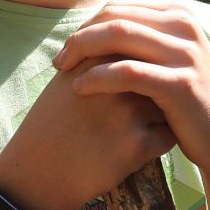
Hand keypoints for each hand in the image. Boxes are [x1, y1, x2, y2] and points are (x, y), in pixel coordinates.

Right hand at [0, 53, 176, 209]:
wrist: (39, 170)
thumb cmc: (55, 121)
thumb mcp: (70, 76)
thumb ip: (101, 54)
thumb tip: (136, 38)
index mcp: (100, 60)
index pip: (143, 49)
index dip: (145, 65)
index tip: (134, 82)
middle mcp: (116, 82)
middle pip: (160, 73)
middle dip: (159, 85)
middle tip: (143, 103)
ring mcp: (129, 113)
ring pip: (170, 104)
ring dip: (164, 113)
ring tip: (140, 125)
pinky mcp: (138, 145)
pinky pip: (168, 135)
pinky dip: (160, 140)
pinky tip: (139, 144)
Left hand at [52, 0, 209, 174]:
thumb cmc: (187, 104)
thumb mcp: (170, 61)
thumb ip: (142, 40)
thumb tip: (94, 26)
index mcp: (179, 15)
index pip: (118, 8)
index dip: (85, 26)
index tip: (67, 48)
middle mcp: (185, 26)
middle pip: (114, 17)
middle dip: (80, 36)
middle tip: (59, 60)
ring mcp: (186, 53)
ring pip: (119, 35)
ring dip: (83, 50)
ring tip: (63, 71)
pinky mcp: (181, 84)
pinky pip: (128, 71)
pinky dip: (98, 76)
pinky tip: (80, 88)